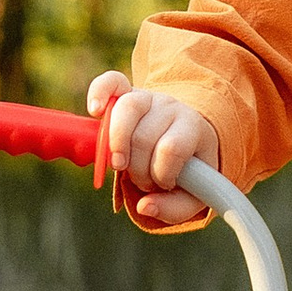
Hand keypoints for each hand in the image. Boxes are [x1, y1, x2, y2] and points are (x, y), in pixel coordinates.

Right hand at [86, 71, 220, 228]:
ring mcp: (149, 97)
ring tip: (120, 164)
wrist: (190, 138)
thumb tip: (144, 207)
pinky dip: (100, 93)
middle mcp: (172, 108)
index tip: (163, 184)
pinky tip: (95, 111)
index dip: (162, 173)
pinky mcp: (128, 92)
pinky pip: (111, 82)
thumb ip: (175, 209)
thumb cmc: (189, 170)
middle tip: (143, 179)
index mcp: (194, 130)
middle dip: (138, 169)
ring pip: (126, 110)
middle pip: (144, 136)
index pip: (171, 148)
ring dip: (117, 145)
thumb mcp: (195, 195)